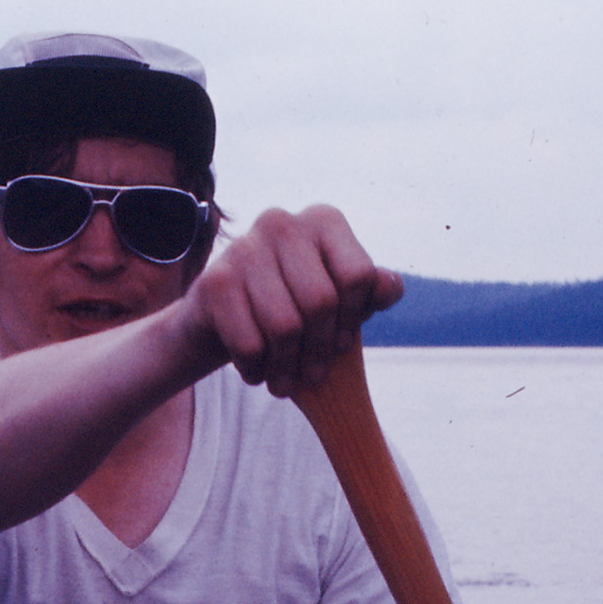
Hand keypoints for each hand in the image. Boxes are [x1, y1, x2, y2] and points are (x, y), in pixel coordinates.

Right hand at [180, 205, 402, 397]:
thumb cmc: (292, 306)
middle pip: (321, 302)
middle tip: (312, 376)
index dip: (352, 319)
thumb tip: (389, 287)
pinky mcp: (213, 280)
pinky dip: (256, 369)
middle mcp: (282, 222)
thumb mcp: (340, 300)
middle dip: (319, 350)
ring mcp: (244, 247)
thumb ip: (371, 293)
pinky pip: (250, 343)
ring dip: (287, 367)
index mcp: (323, 220)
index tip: (340, 343)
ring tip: (285, 382)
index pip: (358, 276)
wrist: (221, 318)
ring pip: (285, 326)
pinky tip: (257, 372)